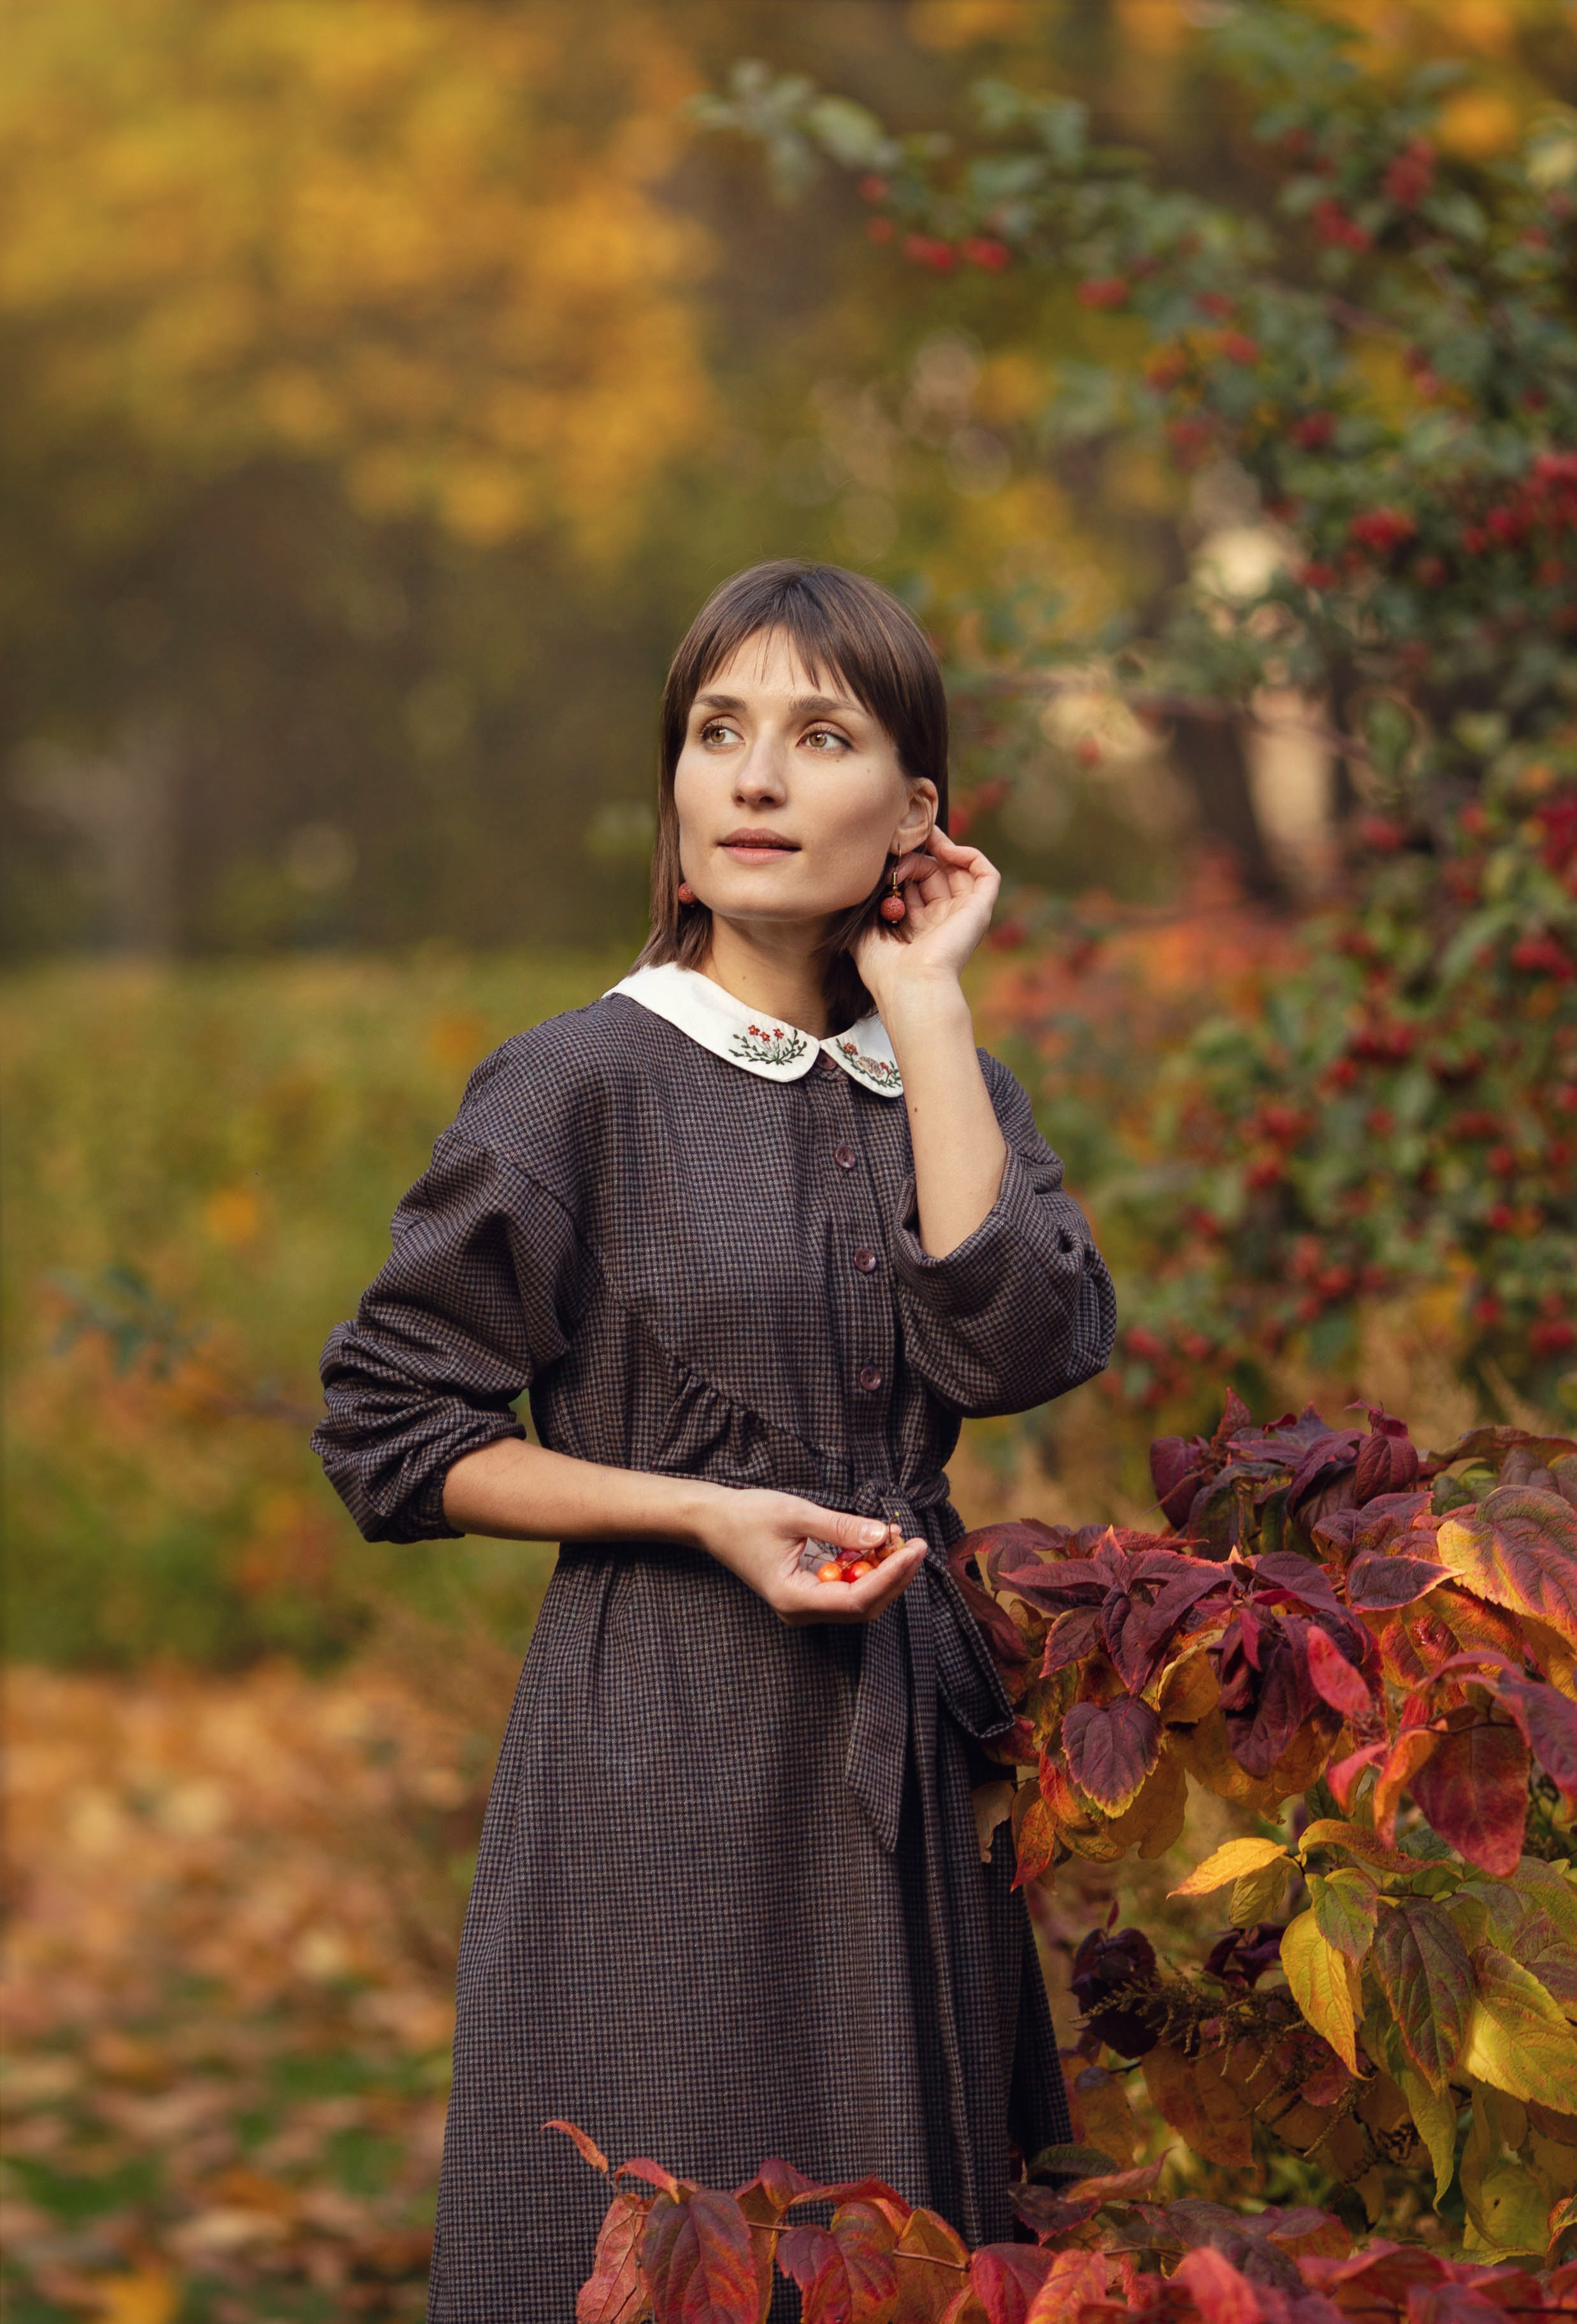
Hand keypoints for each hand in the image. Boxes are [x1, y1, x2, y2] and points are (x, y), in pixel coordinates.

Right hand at [693, 1487, 926, 1627]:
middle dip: (893, 1576)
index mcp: (794, 1599)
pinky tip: (877, 1546)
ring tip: (899, 1541)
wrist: (714, 1522)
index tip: (913, 1549)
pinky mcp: (808, 1591)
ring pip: (858, 1600)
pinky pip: (847, 1588)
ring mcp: (804, 1604)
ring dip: (883, 1573)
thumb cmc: (747, 1517)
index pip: (856, 1599)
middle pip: (863, 1606)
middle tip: (915, 1544)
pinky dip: (866, 1569)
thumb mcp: (796, 1515)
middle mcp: (800, 1611)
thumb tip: (883, 1535)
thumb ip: (841, 1527)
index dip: (891, 1576)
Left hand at [853, 829, 1000, 1018]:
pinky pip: (987, 875)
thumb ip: (867, 902)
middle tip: (900, 846)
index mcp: (916, 927)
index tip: (888, 850)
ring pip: (958, 870)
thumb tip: (871, 871)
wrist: (910, 985)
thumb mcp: (864, 929)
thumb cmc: (883, 967)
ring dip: (940, 851)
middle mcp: (941, 920)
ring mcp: (962, 915)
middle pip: (935, 873)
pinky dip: (971, 856)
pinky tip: (947, 851)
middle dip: (918, 855)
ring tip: (924, 838)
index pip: (914, 885)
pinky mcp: (980, 910)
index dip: (903, 865)